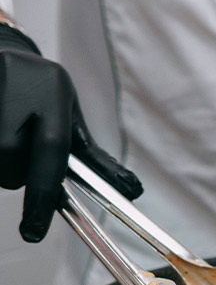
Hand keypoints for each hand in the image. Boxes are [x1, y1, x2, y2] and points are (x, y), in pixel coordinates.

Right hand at [0, 26, 141, 241]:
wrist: (7, 51)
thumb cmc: (45, 95)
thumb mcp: (71, 118)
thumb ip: (96, 158)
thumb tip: (132, 192)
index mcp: (54, 93)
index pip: (51, 150)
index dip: (42, 194)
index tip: (34, 232)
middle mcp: (19, 83)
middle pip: (10, 160)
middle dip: (15, 173)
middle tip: (20, 160)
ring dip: (2, 165)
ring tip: (8, 144)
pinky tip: (1, 129)